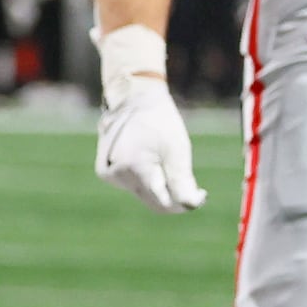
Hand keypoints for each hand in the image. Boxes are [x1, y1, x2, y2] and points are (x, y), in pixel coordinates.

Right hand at [92, 25, 202, 211]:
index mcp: (137, 167)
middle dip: (174, 197)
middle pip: (153, 202)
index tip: (202, 195)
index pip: (163, 201)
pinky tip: (147, 159)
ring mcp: (109, 174)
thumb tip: (191, 206)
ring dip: (159, 188)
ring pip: (143, 195)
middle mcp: (119, 174)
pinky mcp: (105, 173)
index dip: (184, 203)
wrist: (133, 100)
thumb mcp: (178, 149)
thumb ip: (182, 181)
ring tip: (163, 160)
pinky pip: (132, 186)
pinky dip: (145, 181)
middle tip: (191, 185)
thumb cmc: (160, 123)